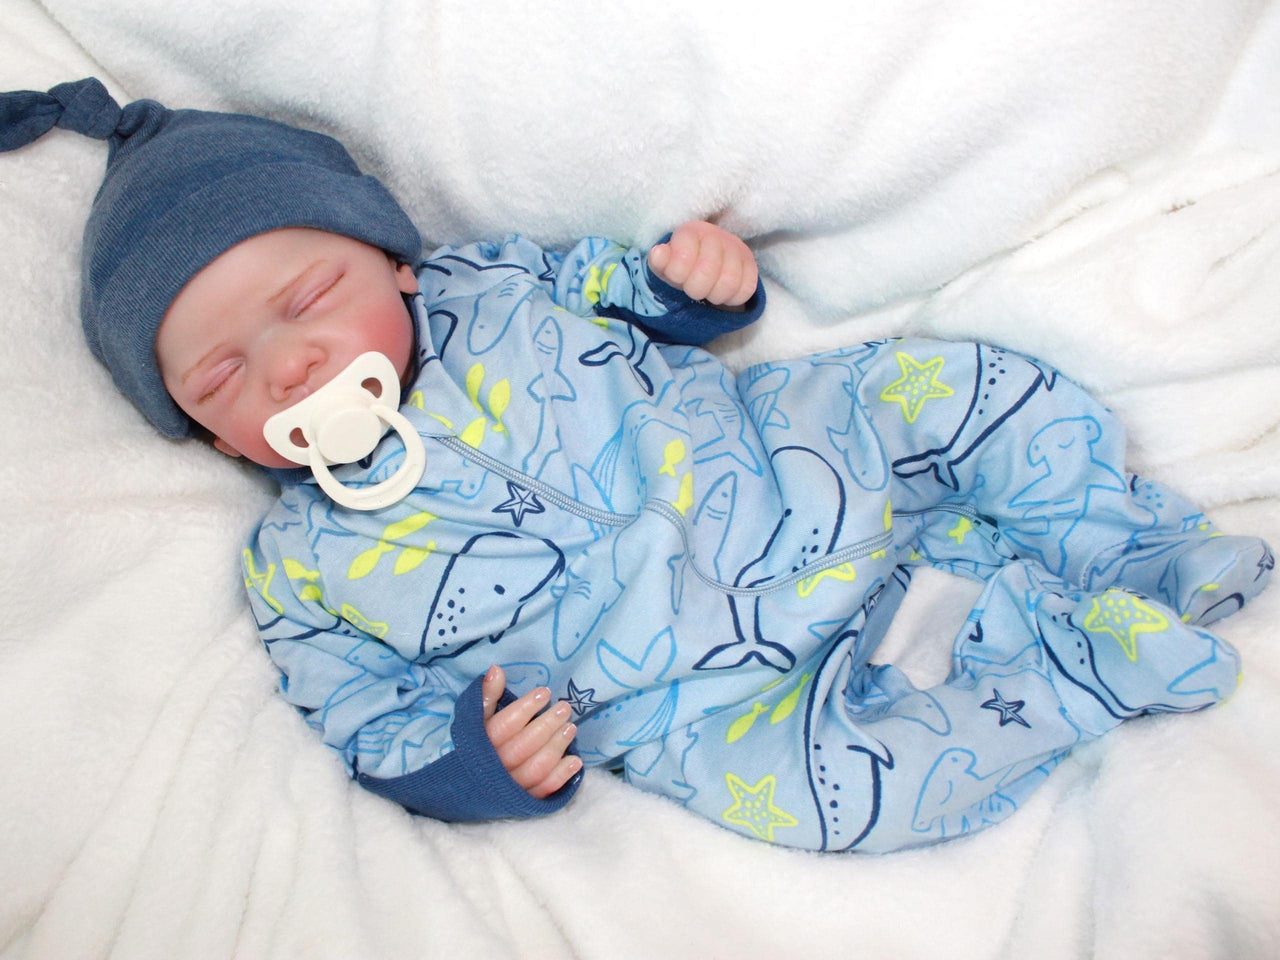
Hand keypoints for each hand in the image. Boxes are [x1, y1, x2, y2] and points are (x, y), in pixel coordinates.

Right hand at [482, 665, 581, 798]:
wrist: (467, 787)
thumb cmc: (478, 744)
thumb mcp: (477, 719)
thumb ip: (487, 696)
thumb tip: (496, 669)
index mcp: (480, 745)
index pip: (503, 727)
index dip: (524, 709)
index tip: (544, 693)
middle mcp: (494, 768)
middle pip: (522, 748)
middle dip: (546, 726)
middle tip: (564, 708)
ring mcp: (508, 788)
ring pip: (535, 769)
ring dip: (556, 747)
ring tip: (572, 728)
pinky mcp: (522, 802)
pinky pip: (542, 791)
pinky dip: (561, 776)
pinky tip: (576, 761)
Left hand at [647, 220, 757, 307]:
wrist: (704, 259)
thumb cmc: (682, 264)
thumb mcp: (665, 264)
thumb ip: (659, 261)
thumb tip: (658, 254)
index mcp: (690, 232)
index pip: (683, 257)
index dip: (678, 275)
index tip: (677, 277)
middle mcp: (715, 235)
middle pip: (707, 272)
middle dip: (696, 288)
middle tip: (693, 289)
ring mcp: (736, 248)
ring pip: (729, 281)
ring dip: (715, 295)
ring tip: (708, 292)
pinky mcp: (751, 263)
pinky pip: (746, 288)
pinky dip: (733, 298)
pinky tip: (723, 292)